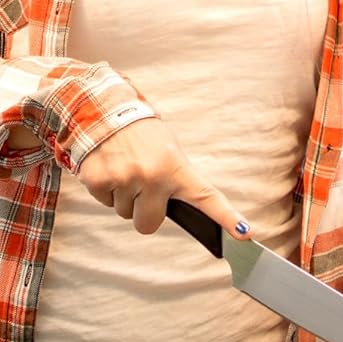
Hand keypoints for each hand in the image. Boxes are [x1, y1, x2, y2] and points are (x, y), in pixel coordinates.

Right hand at [76, 119, 246, 237]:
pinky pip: (104, 202)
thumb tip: (174, 210)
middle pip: (148, 224)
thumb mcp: (167, 150)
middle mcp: (151, 176)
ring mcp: (124, 179)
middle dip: (143, 211)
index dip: (226, 217)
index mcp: (175, 167)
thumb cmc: (140, 133)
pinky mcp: (98, 180)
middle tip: (140, 184)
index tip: (244, 232)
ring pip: (124, 213)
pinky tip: (108, 166)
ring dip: (123, 196)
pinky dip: (104, 189)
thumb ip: (174, 179)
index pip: (206, 196)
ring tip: (123, 167)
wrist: (103, 109)